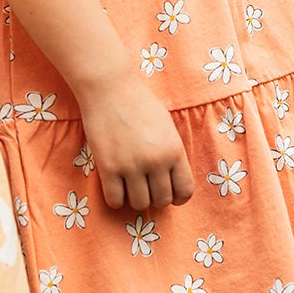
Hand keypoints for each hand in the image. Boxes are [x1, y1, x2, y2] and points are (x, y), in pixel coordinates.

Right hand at [78, 77, 194, 211]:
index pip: (185, 190)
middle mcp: (156, 161)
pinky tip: (115, 187)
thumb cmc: (139, 103)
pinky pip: (115, 200)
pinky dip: (116, 199)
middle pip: (161, 200)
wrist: (110, 88)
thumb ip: (172, 153)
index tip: (169, 194)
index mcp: (174, 150)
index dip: (178, 198)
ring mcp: (131, 166)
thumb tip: (172, 180)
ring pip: (139, 204)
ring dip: (135, 199)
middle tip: (146, 186)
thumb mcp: (167, 127)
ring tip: (130, 186)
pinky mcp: (108, 168)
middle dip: (154, 197)